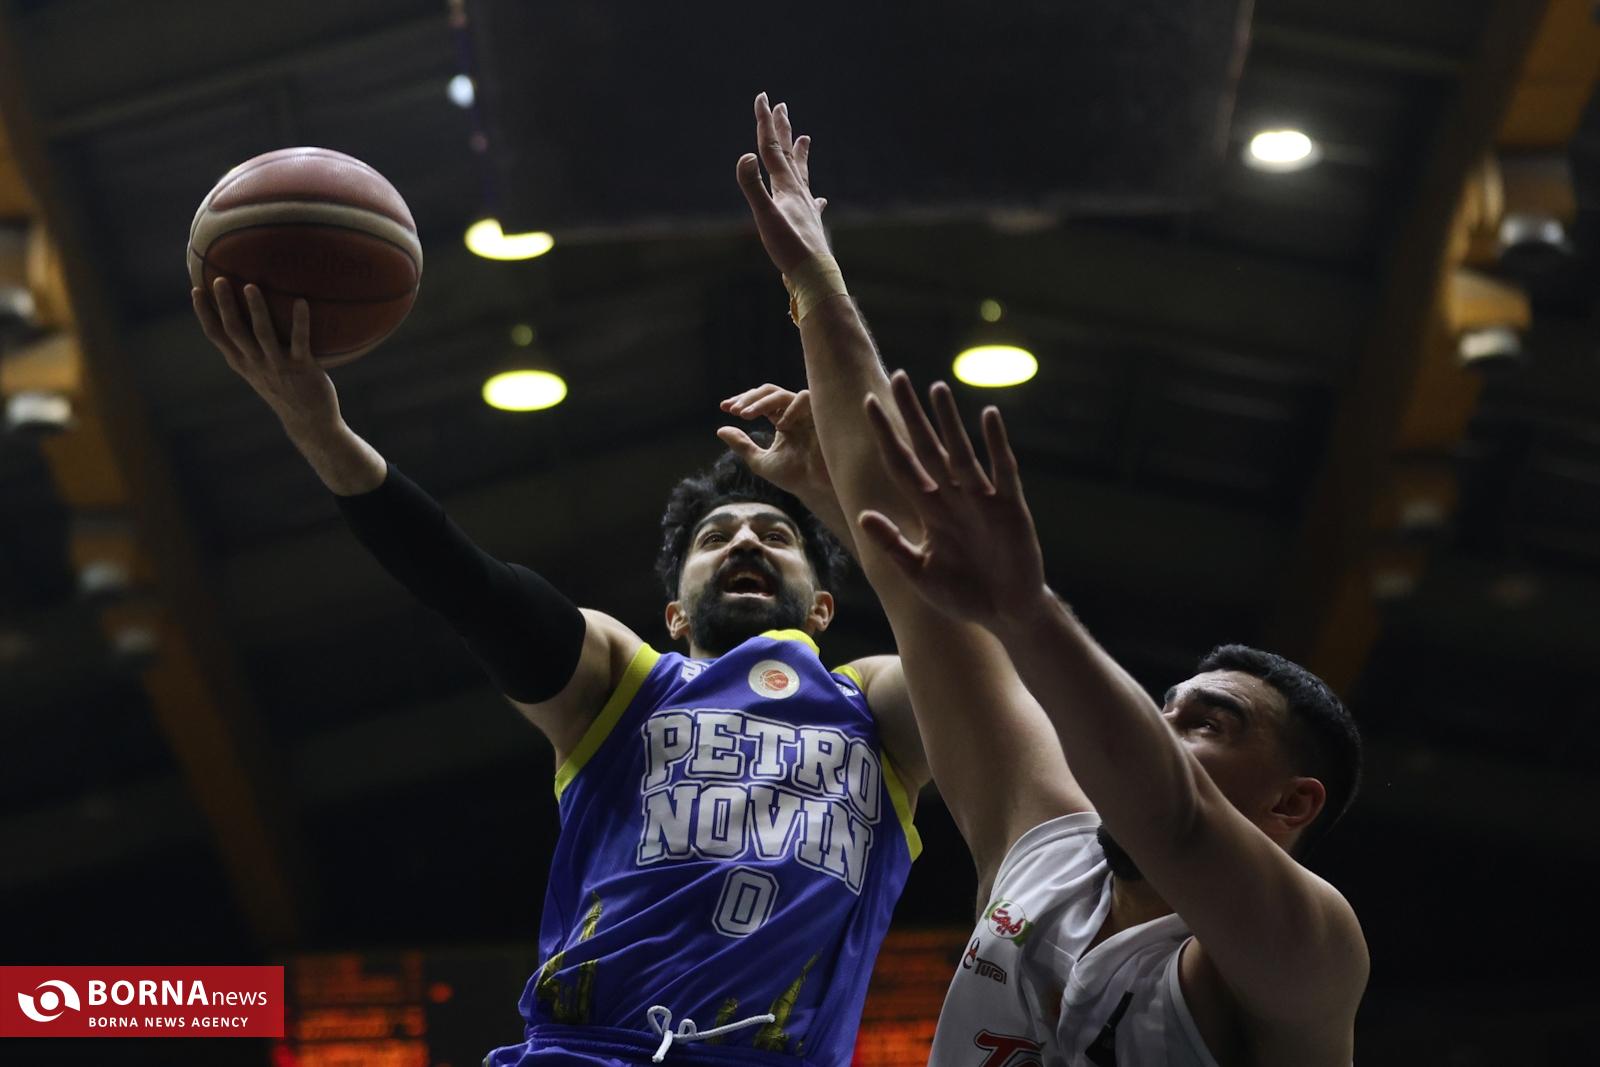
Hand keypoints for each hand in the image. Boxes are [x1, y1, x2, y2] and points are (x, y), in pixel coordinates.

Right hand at [192, 278, 341, 433]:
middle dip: (224, 305)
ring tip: (251, 286)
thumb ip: (254, 348)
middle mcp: (255, 363)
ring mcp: (277, 366)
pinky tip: (301, 301)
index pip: (216, 335)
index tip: (196, 289)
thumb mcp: (263, 370)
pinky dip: (300, 321)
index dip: (204, 313)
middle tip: (220, 279)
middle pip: (234, 330)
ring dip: (256, 310)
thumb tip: (251, 319)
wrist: (309, 422)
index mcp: (242, 362)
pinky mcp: (301, 368)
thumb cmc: (287, 390)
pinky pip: (300, 341)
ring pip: (262, 334)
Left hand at [718, 384, 830, 501]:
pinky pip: (805, 397)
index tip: (724, 408)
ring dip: (762, 402)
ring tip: (746, 416)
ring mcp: (807, 413)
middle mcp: (794, 414)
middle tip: (734, 410)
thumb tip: (720, 430)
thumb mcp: (760, 461)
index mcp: (782, 421)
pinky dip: (790, 408)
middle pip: (770, 392)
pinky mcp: (820, 415)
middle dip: (749, 398)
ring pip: (783, 393)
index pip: (761, 401)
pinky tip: (781, 425)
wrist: (816, 489)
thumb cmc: (795, 477)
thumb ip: (742, 445)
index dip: (742, 400)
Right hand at [736, 92, 830, 275]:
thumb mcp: (765, 217)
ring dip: (801, 154)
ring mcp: (806, 207)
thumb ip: (753, 187)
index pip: (772, 148)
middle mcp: (798, 192)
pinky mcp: (810, 225)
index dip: (765, 123)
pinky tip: (820, 199)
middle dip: (782, 130)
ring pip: (802, 174)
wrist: (814, 275)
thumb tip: (745, 156)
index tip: (763, 97)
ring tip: (806, 138)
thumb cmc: (789, 248)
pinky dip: (814, 196)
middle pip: (789, 154)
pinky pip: (812, 203)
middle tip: (782, 106)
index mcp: (786, 187)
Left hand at [857, 371, 1047, 630]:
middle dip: (912, 415)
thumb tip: (863, 516)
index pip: (902, 465)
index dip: (886, 437)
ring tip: (936, 388)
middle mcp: (953, 498)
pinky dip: (995, 444)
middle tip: (898, 376)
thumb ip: (893, 545)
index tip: (869, 404)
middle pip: (927, 448)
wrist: (1006, 615)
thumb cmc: (964, 596)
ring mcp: (981, 500)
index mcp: (930, 511)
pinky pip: (1002, 470)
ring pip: (960, 452)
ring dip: (948, 421)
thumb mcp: (919, 574)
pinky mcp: (1009, 508)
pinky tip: (988, 416)